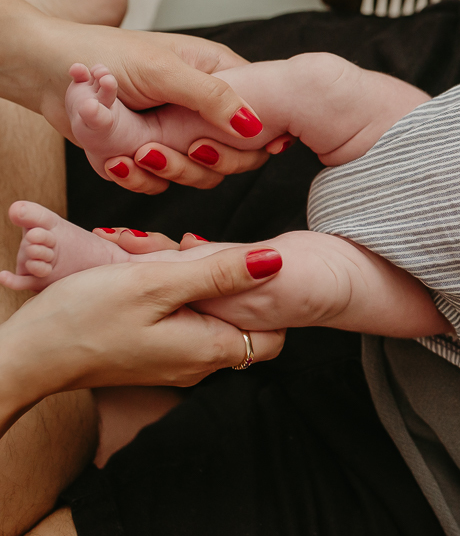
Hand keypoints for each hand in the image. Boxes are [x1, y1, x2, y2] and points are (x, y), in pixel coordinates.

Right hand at [0, 247, 285, 424]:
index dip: (266, 297)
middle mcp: (199, 364)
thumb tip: (274, 261)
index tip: (237, 265)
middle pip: (241, 320)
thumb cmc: (83, 319)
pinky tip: (147, 274)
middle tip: (189, 252)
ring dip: (195, 283)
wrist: (26, 356)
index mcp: (209, 350)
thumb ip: (219, 273)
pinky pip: (183, 320)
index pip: (275, 336)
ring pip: (210, 315)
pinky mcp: (154, 353)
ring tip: (160, 258)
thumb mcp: (157, 283)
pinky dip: (174, 294)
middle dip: (227, 282)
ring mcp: (176, 361)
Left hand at [27, 16, 276, 191]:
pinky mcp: (150, 150)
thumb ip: (212, 97)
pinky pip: (161, 180)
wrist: (46, 68)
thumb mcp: (164, 70)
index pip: (259, 113)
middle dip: (204, 160)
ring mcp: (177, 132)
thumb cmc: (105, 53)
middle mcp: (203, 108)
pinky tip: (119, 163)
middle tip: (181, 148)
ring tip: (137, 154)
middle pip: (233, 154)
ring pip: (199, 173)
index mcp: (219, 76)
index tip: (246, 145)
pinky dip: (141, 178)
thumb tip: (256, 127)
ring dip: (168, 170)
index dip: (255, 136)